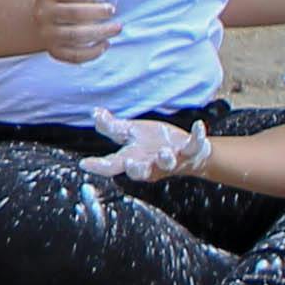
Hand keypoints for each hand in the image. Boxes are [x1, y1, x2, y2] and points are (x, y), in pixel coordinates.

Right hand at [28, 0, 122, 66]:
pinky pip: (74, 56)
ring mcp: (46, 34)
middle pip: (74, 14)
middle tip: (112, 11)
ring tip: (116, 28)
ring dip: (100, 33)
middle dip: (98, 13)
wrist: (45, 20)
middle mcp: (42, 14)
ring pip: (75, 37)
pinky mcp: (54, 51)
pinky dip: (92, 53)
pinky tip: (105, 44)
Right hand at [80, 107, 210, 183]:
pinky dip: (197, 137)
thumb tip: (94, 113)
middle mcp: (150, 164)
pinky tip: (199, 126)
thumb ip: (112, 127)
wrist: (185, 152)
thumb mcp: (131, 134)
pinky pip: (194, 147)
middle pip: (141, 172)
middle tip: (129, 163)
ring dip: (166, 159)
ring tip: (165, 152)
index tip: (85, 164)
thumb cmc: (153, 143)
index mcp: (133, 159)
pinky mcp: (189, 152)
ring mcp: (171, 160)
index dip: (99, 166)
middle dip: (136, 169)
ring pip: (167, 163)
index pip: (112, 165)